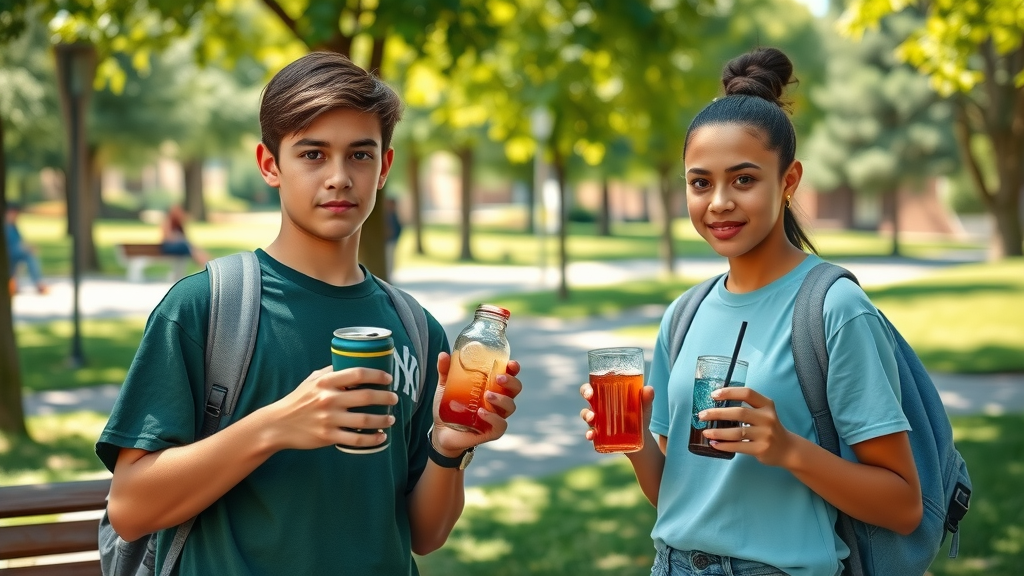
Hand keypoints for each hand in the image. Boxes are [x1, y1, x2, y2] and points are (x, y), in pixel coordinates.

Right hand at [261, 365, 397, 451]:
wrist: (278, 424)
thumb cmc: (298, 400)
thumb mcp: (311, 380)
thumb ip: (331, 372)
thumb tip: (352, 361)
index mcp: (325, 382)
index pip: (357, 373)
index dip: (377, 374)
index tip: (388, 378)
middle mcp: (328, 399)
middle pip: (366, 396)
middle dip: (385, 397)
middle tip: (394, 398)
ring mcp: (328, 419)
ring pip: (364, 419)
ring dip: (383, 419)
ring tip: (391, 418)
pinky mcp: (328, 436)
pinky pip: (355, 439)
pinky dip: (372, 439)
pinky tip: (381, 437)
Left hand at [431, 353, 521, 456]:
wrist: (441, 431)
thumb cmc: (450, 406)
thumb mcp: (445, 386)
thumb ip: (446, 370)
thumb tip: (443, 354)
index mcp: (492, 386)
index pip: (509, 375)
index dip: (514, 369)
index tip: (511, 364)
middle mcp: (499, 400)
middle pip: (515, 389)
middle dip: (511, 382)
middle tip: (498, 378)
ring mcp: (497, 416)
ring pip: (510, 406)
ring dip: (501, 399)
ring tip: (487, 395)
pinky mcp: (492, 431)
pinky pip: (500, 425)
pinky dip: (493, 418)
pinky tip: (481, 413)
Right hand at [580, 383, 655, 445]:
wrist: (642, 439)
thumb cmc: (640, 416)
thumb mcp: (644, 407)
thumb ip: (646, 399)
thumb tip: (649, 389)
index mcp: (607, 396)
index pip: (593, 388)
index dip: (587, 388)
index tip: (590, 391)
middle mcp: (600, 407)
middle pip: (587, 398)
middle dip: (585, 396)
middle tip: (589, 398)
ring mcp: (598, 421)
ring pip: (586, 415)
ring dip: (587, 416)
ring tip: (592, 419)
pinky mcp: (600, 434)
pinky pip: (591, 433)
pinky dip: (589, 434)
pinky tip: (591, 436)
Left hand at [698, 386, 797, 466]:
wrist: (787, 449)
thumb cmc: (768, 428)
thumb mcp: (764, 413)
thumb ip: (747, 407)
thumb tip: (716, 405)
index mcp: (767, 405)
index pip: (747, 393)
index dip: (729, 392)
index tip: (713, 395)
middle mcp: (767, 418)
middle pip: (739, 412)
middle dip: (717, 413)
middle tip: (702, 415)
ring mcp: (765, 434)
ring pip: (737, 432)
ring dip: (718, 432)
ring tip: (705, 431)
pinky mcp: (761, 449)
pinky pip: (739, 446)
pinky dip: (724, 445)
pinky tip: (714, 443)